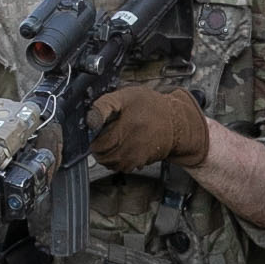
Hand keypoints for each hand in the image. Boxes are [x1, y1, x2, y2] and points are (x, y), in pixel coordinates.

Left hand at [86, 84, 210, 171]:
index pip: (96, 144)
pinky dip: (115, 159)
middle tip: (105, 131)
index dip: (93, 135)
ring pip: (108, 162)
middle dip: (98, 144)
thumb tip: (89, 119)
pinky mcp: (137, 164)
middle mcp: (127, 149)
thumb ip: (105, 105)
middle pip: (100, 155)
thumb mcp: (126, 97)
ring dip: (105, 153)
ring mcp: (132, 159)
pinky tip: (121, 145)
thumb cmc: (151, 107)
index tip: (97, 128)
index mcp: (123, 131)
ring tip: (113, 138)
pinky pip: (118, 166)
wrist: (175, 123)